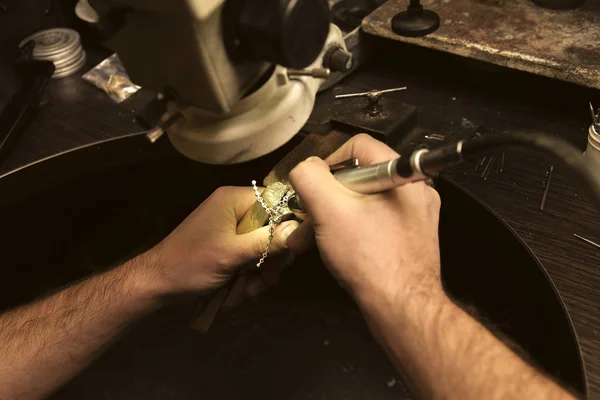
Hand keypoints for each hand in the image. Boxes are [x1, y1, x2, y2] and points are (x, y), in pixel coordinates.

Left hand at [144, 186, 299, 296]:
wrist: (157, 284)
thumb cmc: (190, 263)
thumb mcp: (231, 254)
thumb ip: (267, 242)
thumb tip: (299, 232)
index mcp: (234, 200)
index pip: (276, 200)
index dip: (288, 223)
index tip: (290, 249)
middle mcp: (236, 210)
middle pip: (275, 228)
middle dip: (273, 256)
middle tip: (267, 274)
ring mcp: (233, 230)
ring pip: (266, 248)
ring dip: (263, 272)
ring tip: (251, 288)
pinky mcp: (231, 248)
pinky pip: (253, 259)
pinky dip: (252, 277)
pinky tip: (244, 290)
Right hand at [287, 134, 442, 304]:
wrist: (401, 308)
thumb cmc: (370, 259)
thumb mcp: (328, 209)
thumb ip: (310, 177)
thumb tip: (305, 168)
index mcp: (400, 174)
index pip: (358, 146)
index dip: (328, 162)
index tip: (313, 188)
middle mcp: (413, 191)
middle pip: (359, 177)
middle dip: (325, 198)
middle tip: (307, 219)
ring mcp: (414, 217)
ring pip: (365, 203)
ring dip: (333, 217)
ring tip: (312, 240)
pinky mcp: (409, 239)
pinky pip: (375, 223)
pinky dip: (352, 232)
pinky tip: (337, 250)